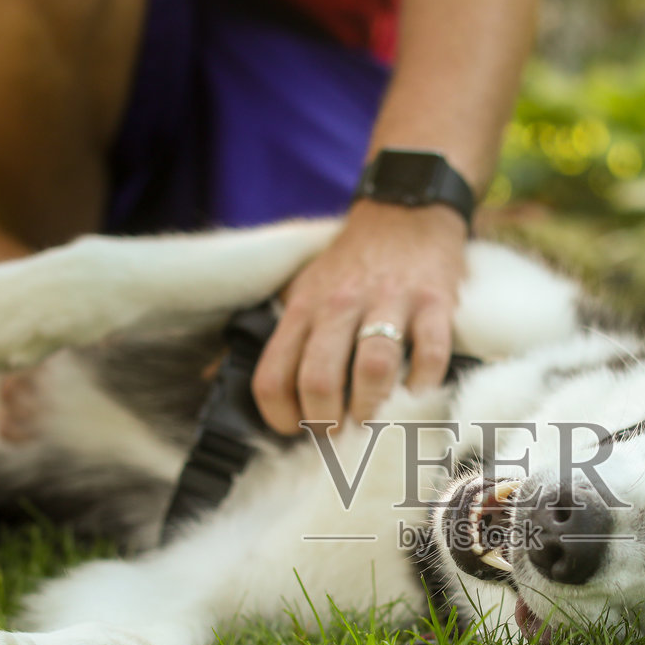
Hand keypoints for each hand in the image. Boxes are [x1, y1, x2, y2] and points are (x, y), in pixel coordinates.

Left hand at [252, 199, 467, 434]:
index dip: (281, 416)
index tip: (296, 428)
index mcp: (302, 309)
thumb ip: (263, 335)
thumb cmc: (347, 266)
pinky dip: (424, 385)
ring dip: (371, 409)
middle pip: (319, 379)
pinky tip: (416, 394)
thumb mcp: (296, 290)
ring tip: (372, 421)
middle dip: (326, 420)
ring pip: (372, 370)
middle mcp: (339, 306)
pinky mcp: (433, 303)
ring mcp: (389, 304)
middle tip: (338, 431)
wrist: (404, 213)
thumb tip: (210, 377)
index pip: (273, 376)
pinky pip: (430, 354)